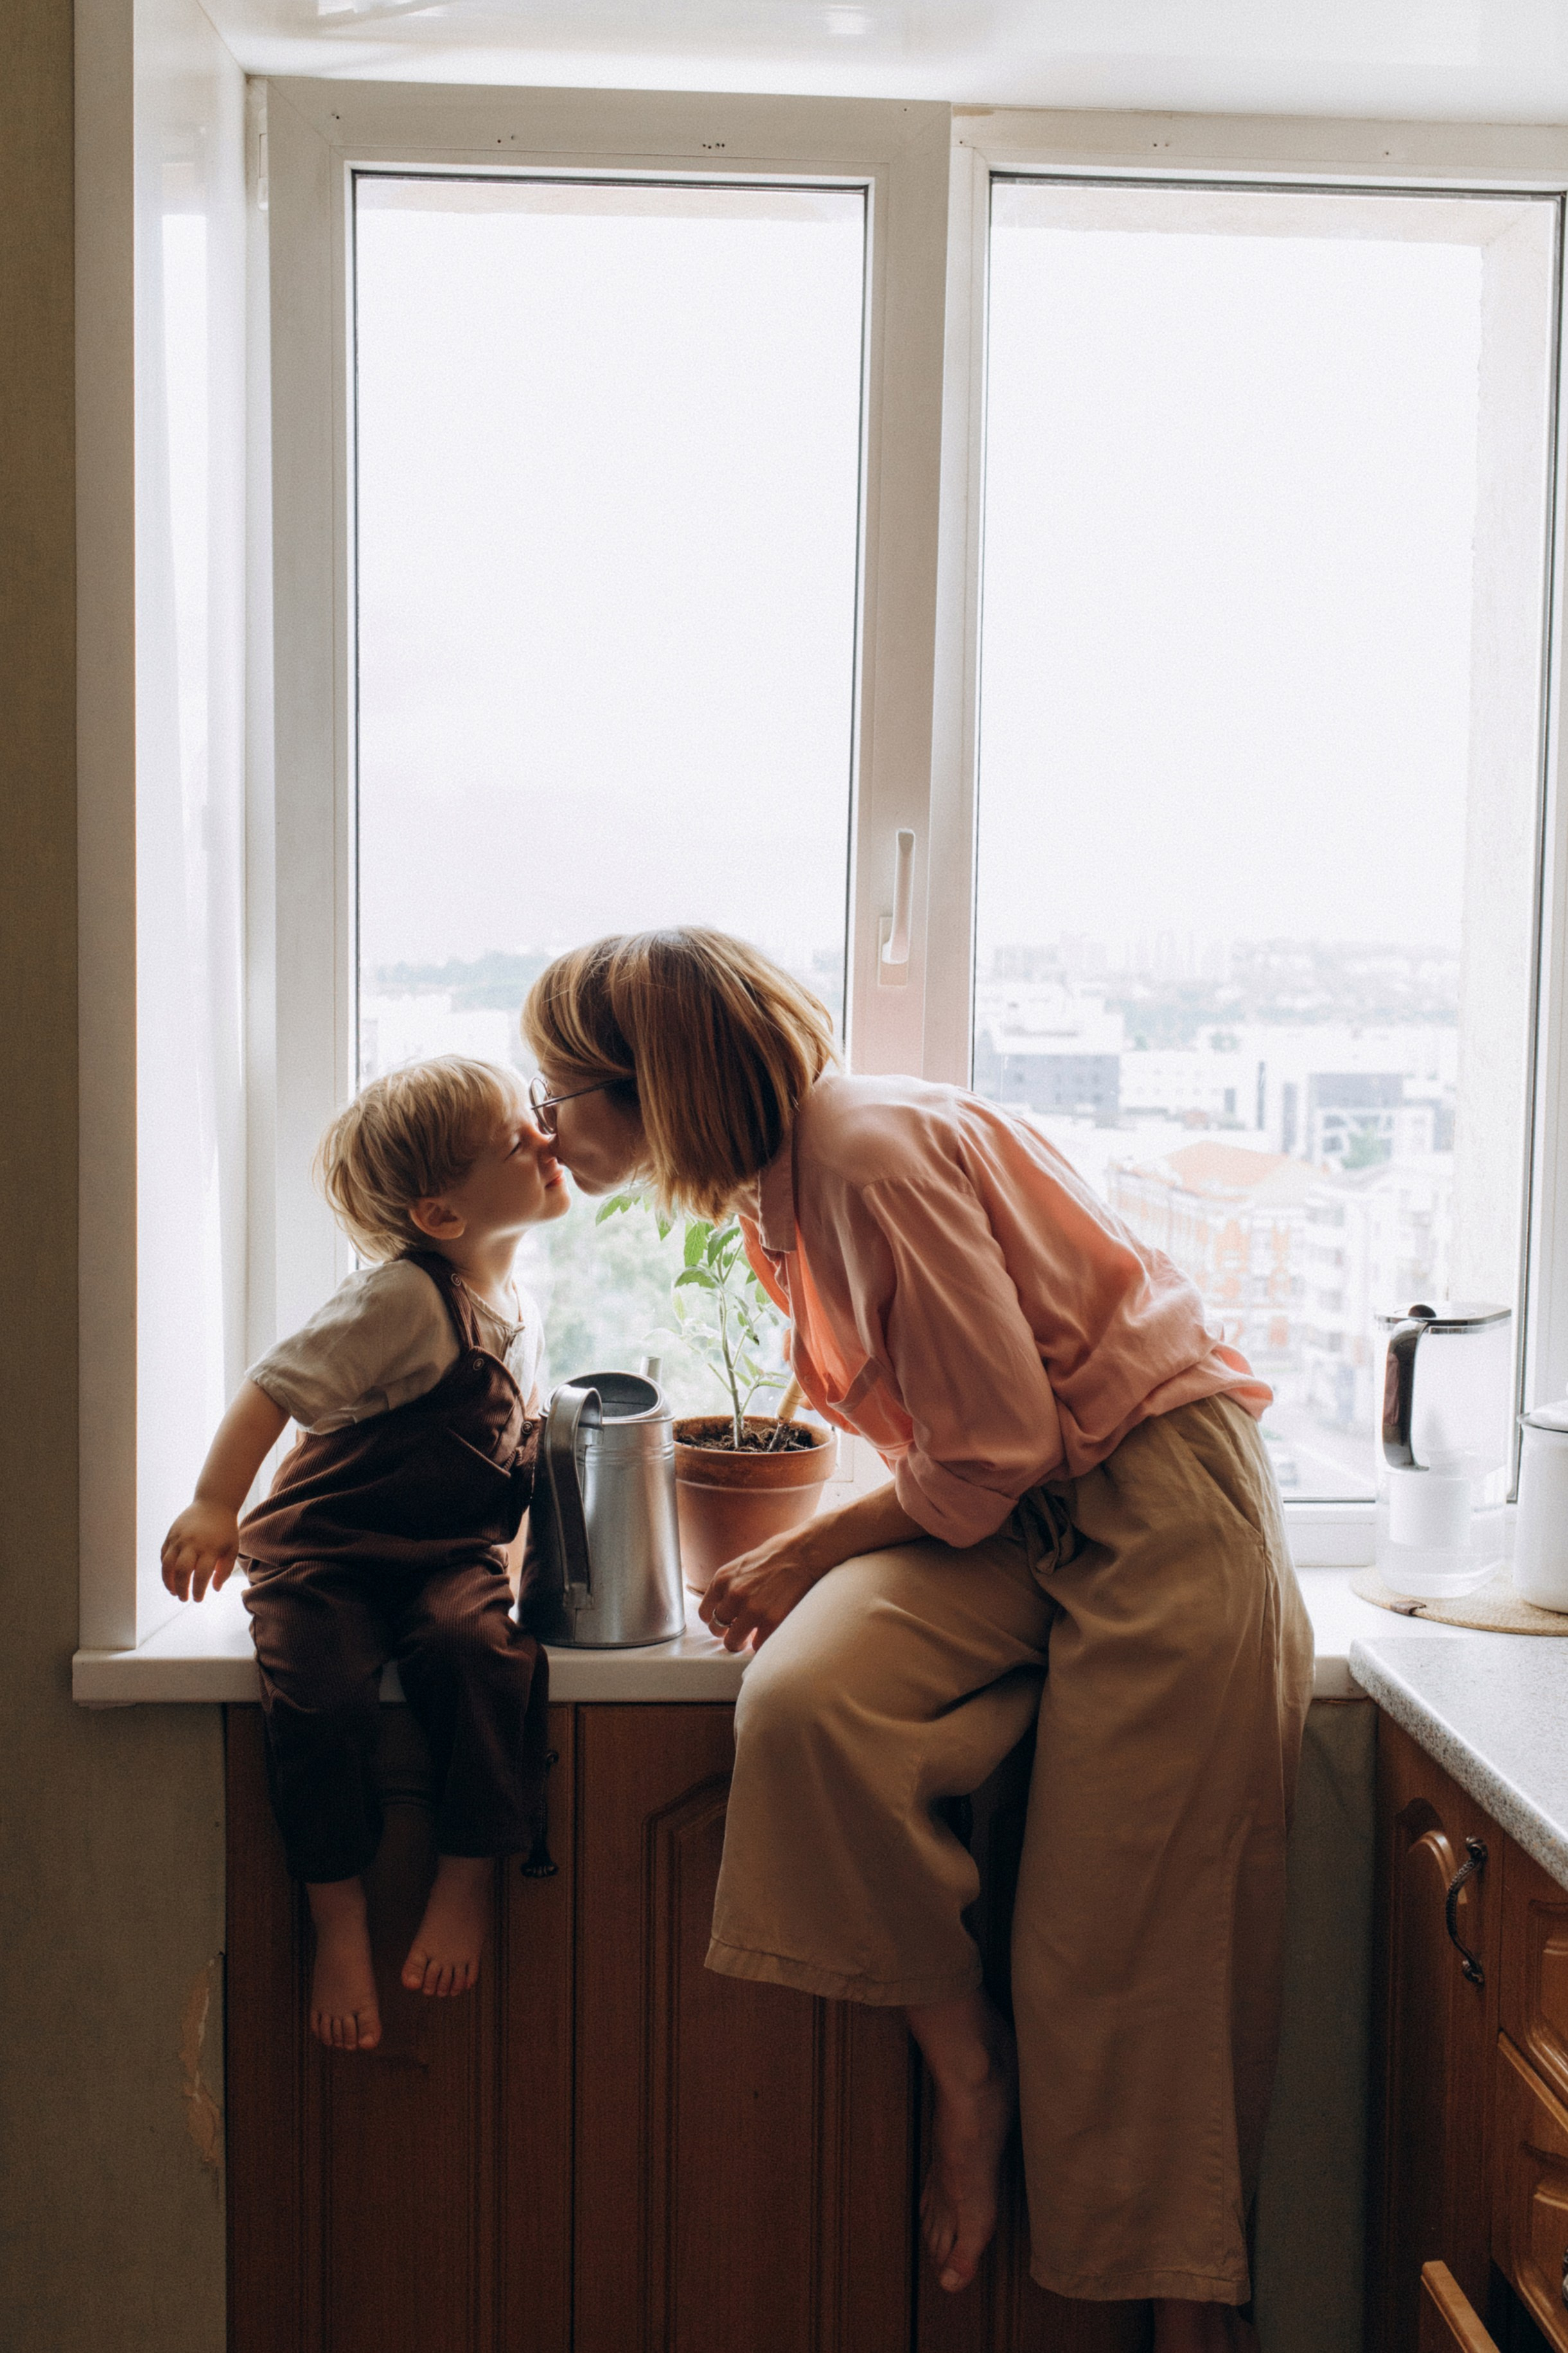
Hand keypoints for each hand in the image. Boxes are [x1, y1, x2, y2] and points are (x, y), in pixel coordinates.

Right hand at [161, 1500, 240, 1601]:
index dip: (198, 1591)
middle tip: (184, 1598)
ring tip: (173, 1591)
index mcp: (210, 1549)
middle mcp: (192, 1544)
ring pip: (167, 1565)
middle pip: (182, 1572)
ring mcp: (179, 1538)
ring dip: (168, 1582)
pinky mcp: (171, 1535)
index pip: (201, 1576)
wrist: (214, 1503)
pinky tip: (170, 1576)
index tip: (198, 1599)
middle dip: (181, 1589)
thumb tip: (215, 1589)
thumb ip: (224, 1570)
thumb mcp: (232, 1548)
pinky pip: (163, 1555)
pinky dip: (165, 1568)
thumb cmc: (225, 1529)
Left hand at [697, 1527, 829, 1653]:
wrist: (804, 1553)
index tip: (723, 1623)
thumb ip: (730, 1586)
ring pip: (732, 1642)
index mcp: (723, 1579)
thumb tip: (725, 1608)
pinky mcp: (771, 1621)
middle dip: (726, 1633)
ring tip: (749, 1639)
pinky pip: (756, 1646)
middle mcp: (733, 1595)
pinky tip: (766, 1636)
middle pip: (716, 1629)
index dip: (714, 1620)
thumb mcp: (742, 1565)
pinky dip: (760, 1645)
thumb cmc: (777, 1556)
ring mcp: (751, 1609)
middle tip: (736, 1633)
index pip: (705, 1612)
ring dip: (740, 1643)